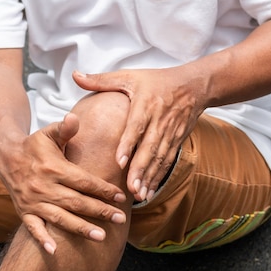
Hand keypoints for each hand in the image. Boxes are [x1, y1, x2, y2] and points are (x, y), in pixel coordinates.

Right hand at [0, 114, 126, 253]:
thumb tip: (74, 118)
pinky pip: (33, 228)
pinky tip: (54, 252)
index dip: (102, 189)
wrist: (6, 157)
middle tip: (120, 219)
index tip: (121, 197)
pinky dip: (42, 240)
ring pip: (60, 218)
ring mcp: (33, 202)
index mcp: (53, 168)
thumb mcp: (49, 133)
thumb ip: (64, 128)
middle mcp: (44, 187)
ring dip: (81, 228)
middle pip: (76, 202)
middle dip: (100, 211)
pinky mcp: (24, 212)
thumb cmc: (35, 145)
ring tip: (100, 236)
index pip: (83, 181)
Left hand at [73, 68, 204, 201]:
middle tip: (129, 188)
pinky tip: (148, 193)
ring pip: (159, 159)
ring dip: (149, 178)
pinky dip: (157, 179)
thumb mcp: (130, 76)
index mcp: (146, 104)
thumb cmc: (157, 80)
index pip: (136, 126)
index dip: (129, 144)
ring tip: (137, 195)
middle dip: (140, 169)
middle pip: (149, 148)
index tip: (120, 162)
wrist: (195, 85)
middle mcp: (160, 120)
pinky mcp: (176, 142)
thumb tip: (75, 75)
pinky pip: (166, 163)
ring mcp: (170, 133)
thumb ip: (101, 80)